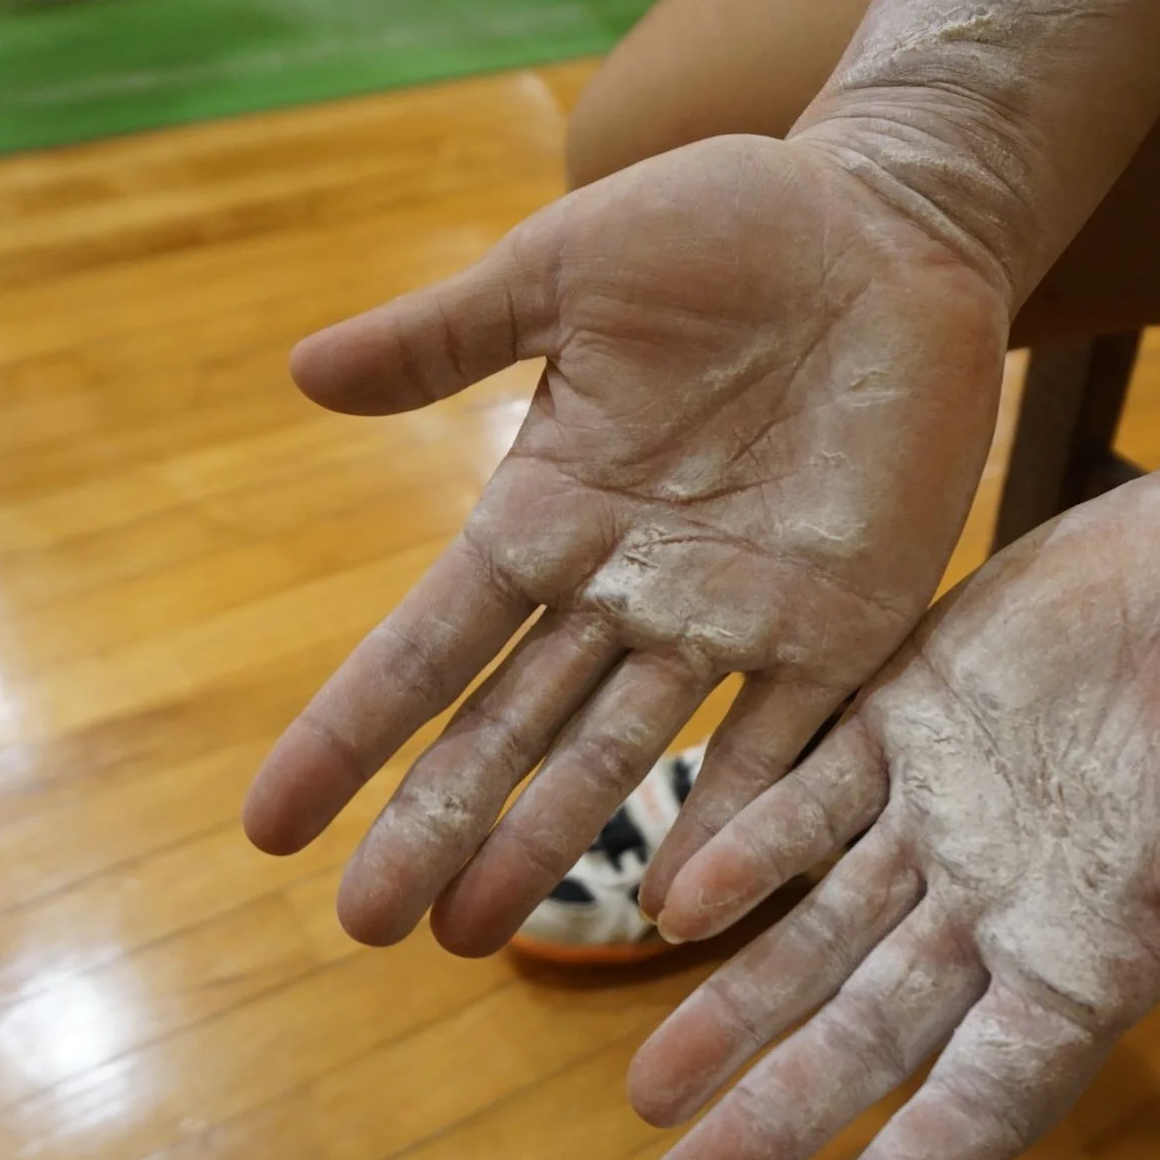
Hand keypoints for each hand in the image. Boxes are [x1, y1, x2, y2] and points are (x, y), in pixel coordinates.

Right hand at [242, 135, 1008, 953]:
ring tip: (475, 935)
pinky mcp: (844, 623)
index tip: (270, 825)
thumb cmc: (726, 227)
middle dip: (439, 822)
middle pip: (512, 727)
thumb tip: (299, 375)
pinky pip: (786, 742)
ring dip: (551, 843)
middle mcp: (628, 586)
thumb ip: (448, 337)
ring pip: (624, 756)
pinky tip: (684, 903)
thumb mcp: (565, 271)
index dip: (353, 732)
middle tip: (368, 926)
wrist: (888, 224)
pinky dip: (739, 820)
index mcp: (551, 508)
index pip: (430, 643)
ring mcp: (734, 615)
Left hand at [629, 449, 1159, 1159]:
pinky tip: (674, 900)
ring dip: (737, 998)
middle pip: (869, 1030)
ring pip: (818, 924)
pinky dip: (747, 839)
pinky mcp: (914, 706)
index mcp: (1096, 958)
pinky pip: (813, 787)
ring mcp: (948, 806)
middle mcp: (1002, 901)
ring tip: (648, 1086)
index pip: (982, 1101)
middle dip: (775, 1116)